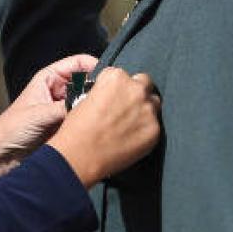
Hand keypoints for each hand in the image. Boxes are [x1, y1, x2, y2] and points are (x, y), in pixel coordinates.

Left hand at [0, 54, 97, 190]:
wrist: (1, 160)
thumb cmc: (10, 131)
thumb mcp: (38, 115)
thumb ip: (64, 108)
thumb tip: (91, 104)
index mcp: (49, 79)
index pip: (77, 63)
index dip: (94, 65)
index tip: (108, 76)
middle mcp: (59, 92)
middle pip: (87, 83)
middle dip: (99, 88)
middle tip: (111, 97)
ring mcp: (64, 110)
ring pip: (88, 103)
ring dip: (97, 107)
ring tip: (108, 113)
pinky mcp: (67, 128)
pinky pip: (85, 121)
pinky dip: (93, 123)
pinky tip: (101, 127)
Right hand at [46, 67, 161, 186]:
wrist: (80, 156)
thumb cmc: (77, 129)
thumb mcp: (86, 99)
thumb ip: (106, 92)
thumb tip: (115, 97)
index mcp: (116, 77)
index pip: (123, 75)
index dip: (118, 88)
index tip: (113, 98)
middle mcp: (136, 89)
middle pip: (145, 83)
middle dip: (137, 93)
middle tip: (126, 108)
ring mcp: (148, 110)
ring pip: (154, 104)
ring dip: (145, 110)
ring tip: (130, 125)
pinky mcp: (155, 130)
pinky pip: (155, 125)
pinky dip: (146, 130)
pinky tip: (132, 139)